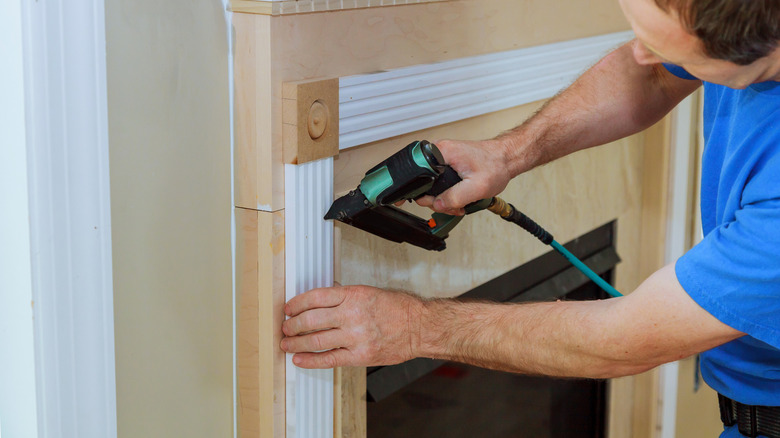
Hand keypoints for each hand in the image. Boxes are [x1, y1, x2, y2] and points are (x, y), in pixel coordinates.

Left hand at [280, 285, 422, 368]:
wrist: (420, 327)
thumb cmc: (398, 308)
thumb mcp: (369, 292)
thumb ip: (345, 297)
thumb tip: (321, 301)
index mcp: (354, 294)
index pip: (315, 297)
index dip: (297, 303)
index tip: (288, 308)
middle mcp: (352, 314)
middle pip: (311, 319)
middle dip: (292, 325)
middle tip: (285, 328)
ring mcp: (355, 336)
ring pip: (316, 340)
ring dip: (297, 343)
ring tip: (287, 344)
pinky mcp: (360, 355)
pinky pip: (329, 359)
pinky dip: (311, 360)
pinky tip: (299, 360)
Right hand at [416, 139, 513, 215]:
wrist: (506, 158)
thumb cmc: (496, 165)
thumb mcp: (476, 187)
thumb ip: (455, 197)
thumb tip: (438, 204)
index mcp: (442, 152)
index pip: (418, 174)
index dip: (422, 192)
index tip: (432, 202)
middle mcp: (439, 151)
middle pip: (425, 183)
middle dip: (438, 200)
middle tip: (453, 206)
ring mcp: (443, 157)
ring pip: (433, 185)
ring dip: (444, 199)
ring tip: (460, 204)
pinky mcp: (448, 162)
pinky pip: (440, 181)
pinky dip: (448, 193)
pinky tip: (459, 198)